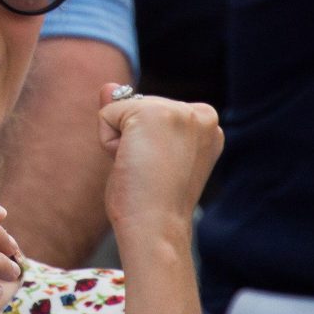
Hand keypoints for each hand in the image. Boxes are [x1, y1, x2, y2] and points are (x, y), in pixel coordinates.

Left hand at [97, 83, 222, 245]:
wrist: (155, 227)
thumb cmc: (150, 201)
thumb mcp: (142, 152)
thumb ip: (127, 114)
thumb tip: (107, 86)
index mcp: (207, 125)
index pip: (154, 113)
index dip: (145, 144)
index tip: (161, 170)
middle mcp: (202, 113)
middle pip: (138, 106)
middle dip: (132, 138)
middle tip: (149, 172)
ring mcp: (181, 110)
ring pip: (122, 108)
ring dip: (120, 140)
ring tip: (143, 169)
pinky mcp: (154, 112)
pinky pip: (106, 114)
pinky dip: (107, 141)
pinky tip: (130, 162)